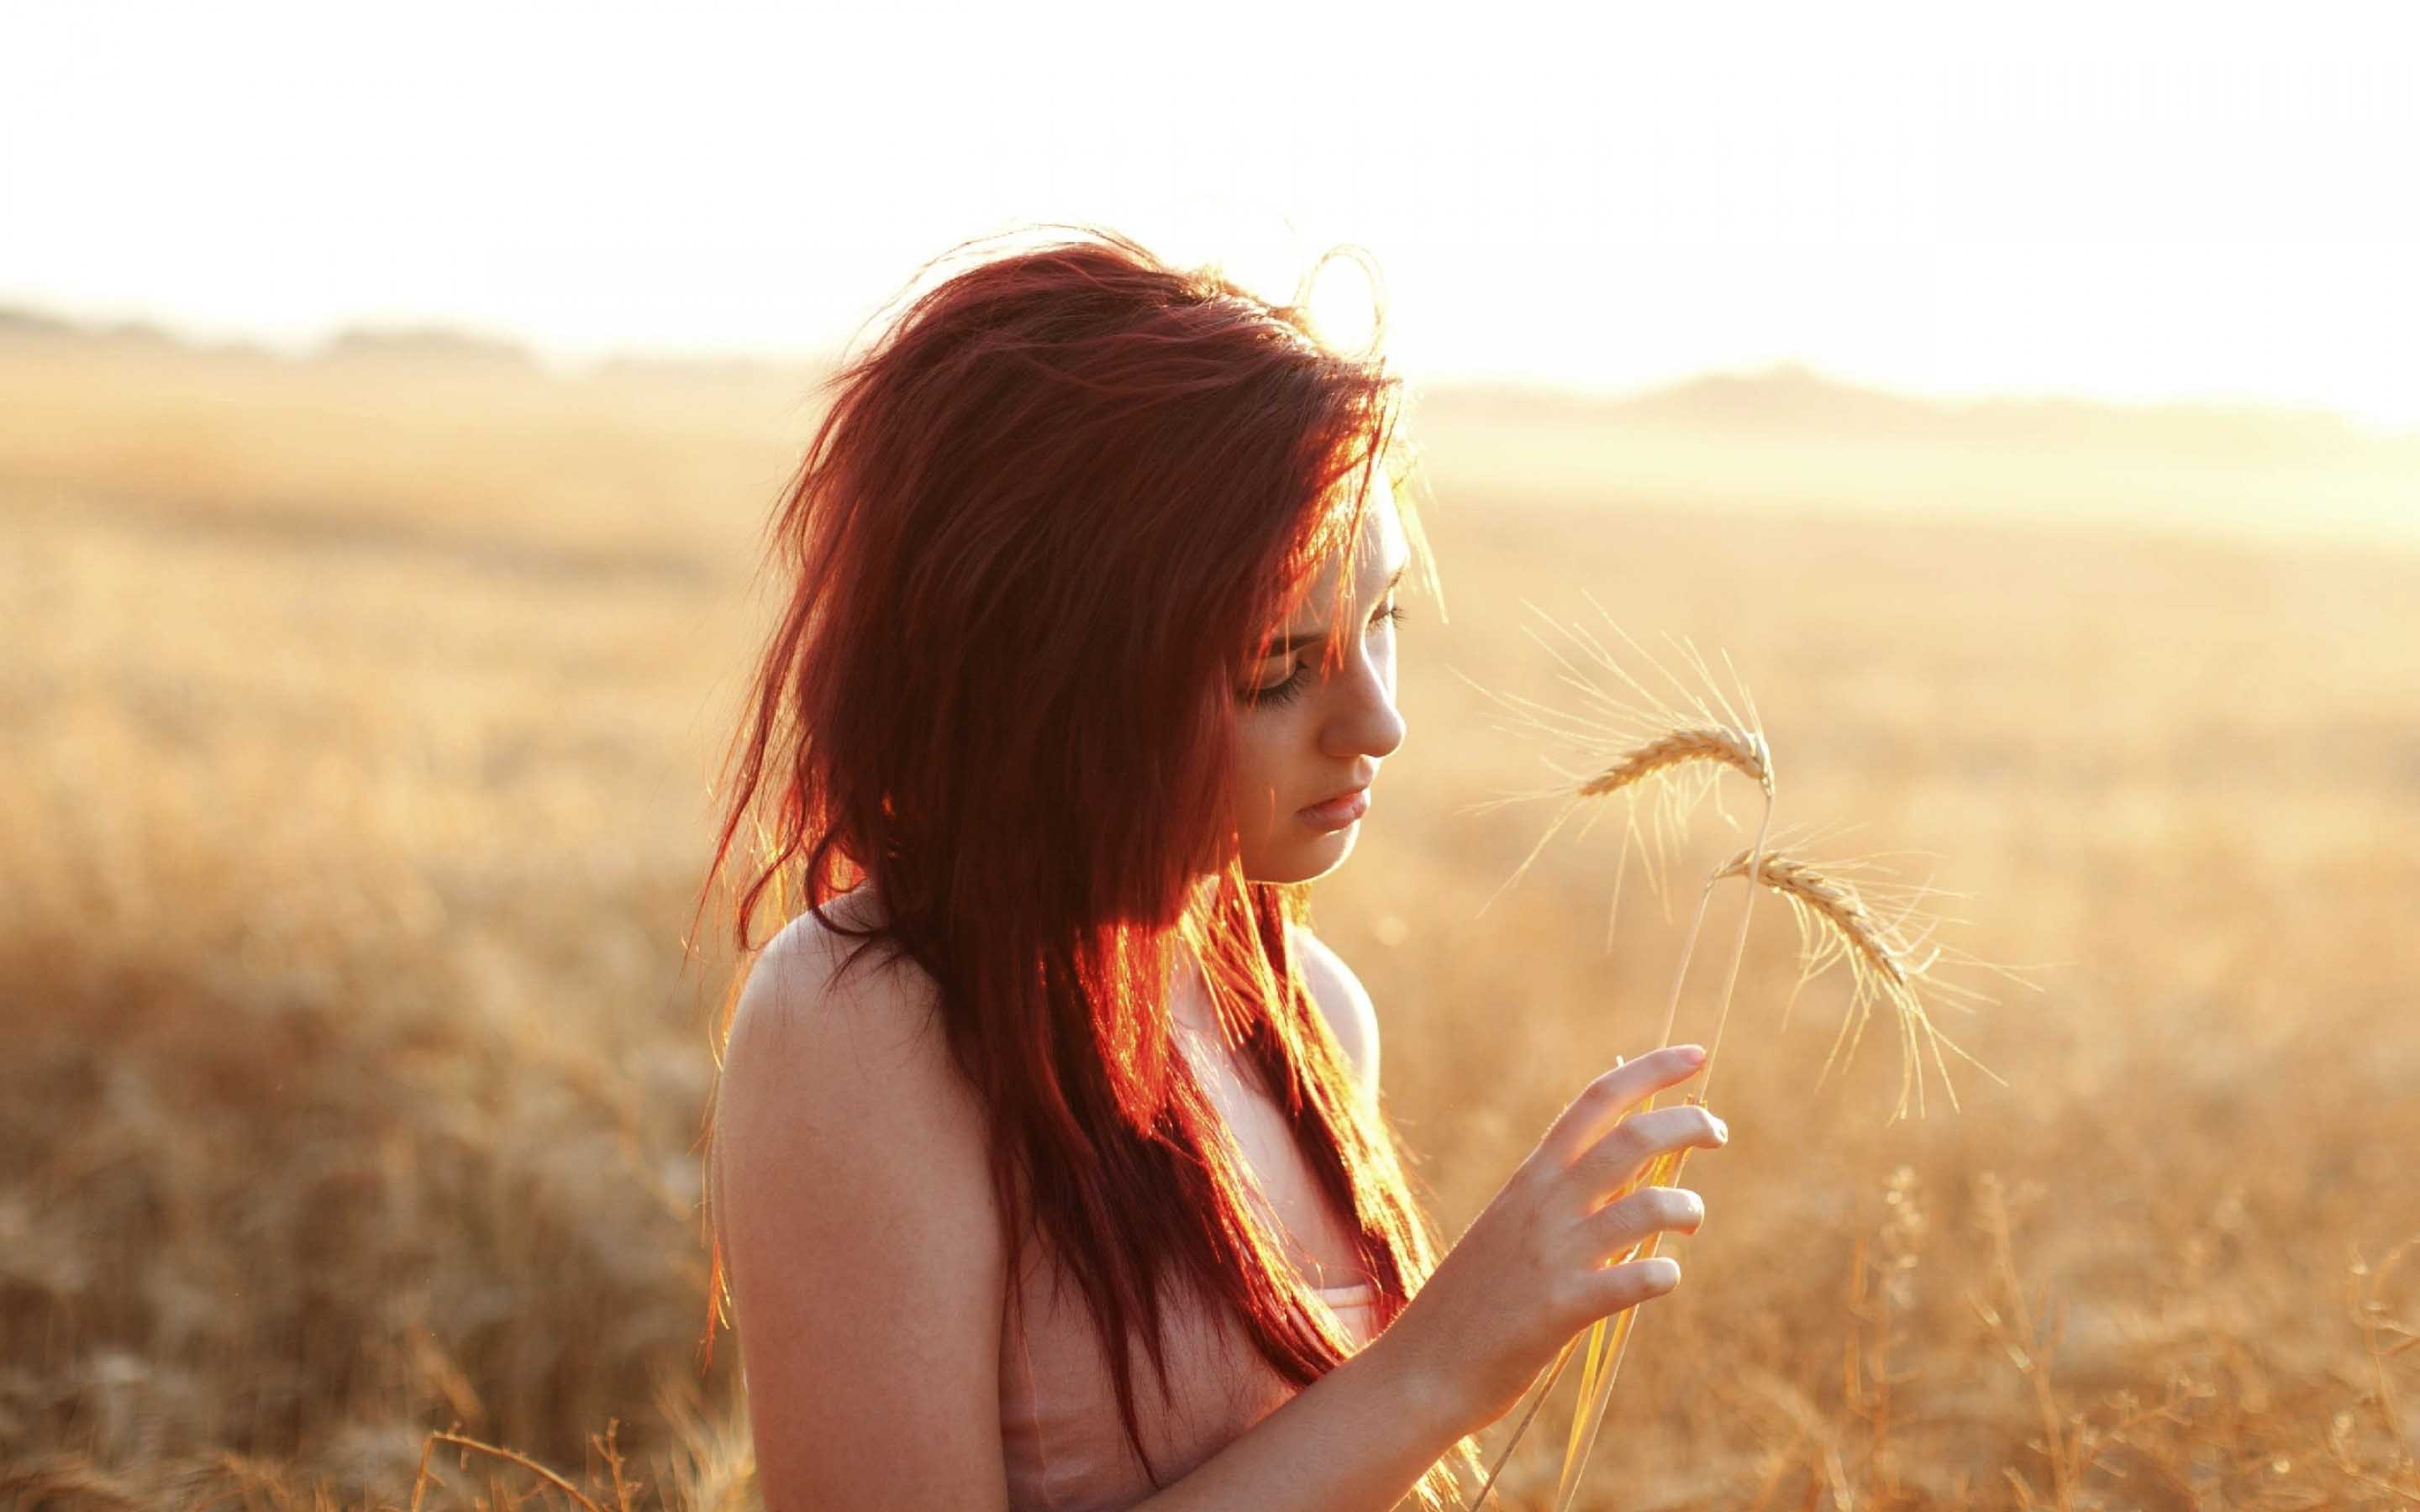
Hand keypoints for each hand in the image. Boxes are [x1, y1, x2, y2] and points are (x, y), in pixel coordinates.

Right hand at [1369, 1044, 1728, 1436]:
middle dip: (1687, 1122)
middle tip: (1718, 1130)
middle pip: (1632, 1139)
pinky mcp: (1562, 1309)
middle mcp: (1544, 1204)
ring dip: (1685, 1206)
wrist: (1421, 1368)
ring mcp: (1553, 1255)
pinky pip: (1634, 1281)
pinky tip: (1664, 1279)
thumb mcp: (1513, 1227)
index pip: (1596, 1101)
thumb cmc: (1476, 1301)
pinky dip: (1663, 1276)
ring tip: (1690, 1221)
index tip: (1696, 1054)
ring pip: (1645, 1206)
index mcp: (1531, 1178)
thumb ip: (1569, 1199)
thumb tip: (1640, 1172)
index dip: (1651, 1072)